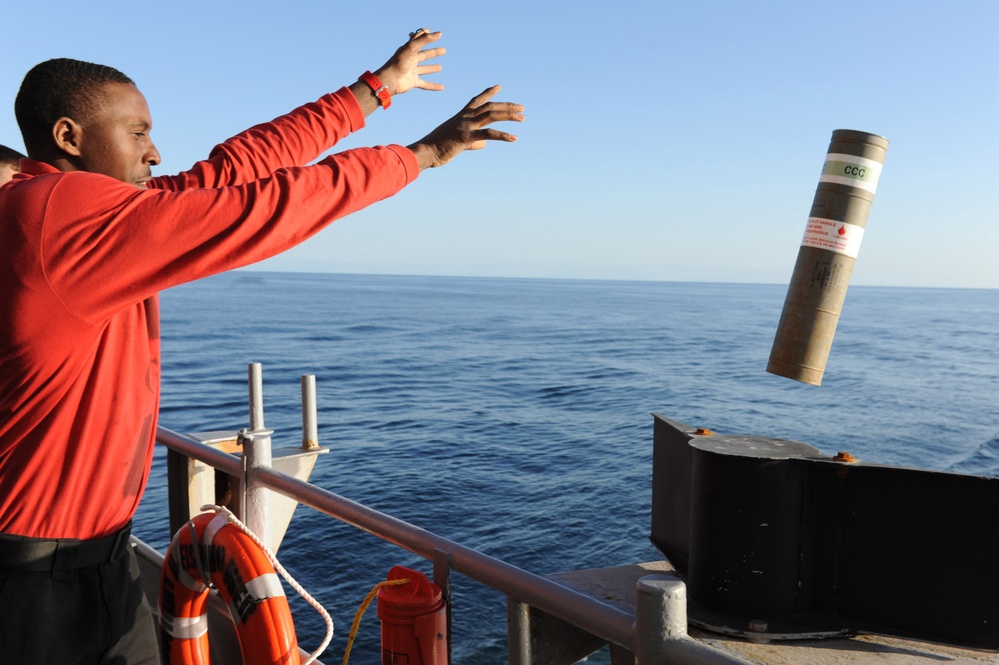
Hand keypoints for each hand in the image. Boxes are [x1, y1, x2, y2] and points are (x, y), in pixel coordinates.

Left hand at [375, 29, 445, 95]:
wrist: (391, 80)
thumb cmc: (399, 62)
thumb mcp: (412, 47)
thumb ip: (424, 39)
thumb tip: (439, 34)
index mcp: (408, 50)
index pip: (417, 40)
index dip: (424, 35)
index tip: (431, 31)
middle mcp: (410, 60)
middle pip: (424, 55)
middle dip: (433, 52)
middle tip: (444, 50)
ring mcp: (411, 71)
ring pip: (424, 69)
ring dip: (432, 68)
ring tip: (440, 67)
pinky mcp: (413, 82)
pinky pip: (425, 84)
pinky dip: (433, 86)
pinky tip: (442, 87)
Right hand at [408, 86, 523, 169]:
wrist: (425, 152)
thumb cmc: (437, 148)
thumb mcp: (457, 142)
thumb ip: (473, 141)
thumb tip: (485, 143)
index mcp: (461, 116)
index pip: (477, 100)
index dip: (488, 93)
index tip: (499, 87)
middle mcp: (464, 117)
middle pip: (490, 106)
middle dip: (507, 106)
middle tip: (521, 108)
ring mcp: (466, 125)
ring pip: (491, 115)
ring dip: (508, 115)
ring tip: (522, 118)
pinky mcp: (466, 137)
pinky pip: (489, 134)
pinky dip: (503, 135)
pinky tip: (514, 138)